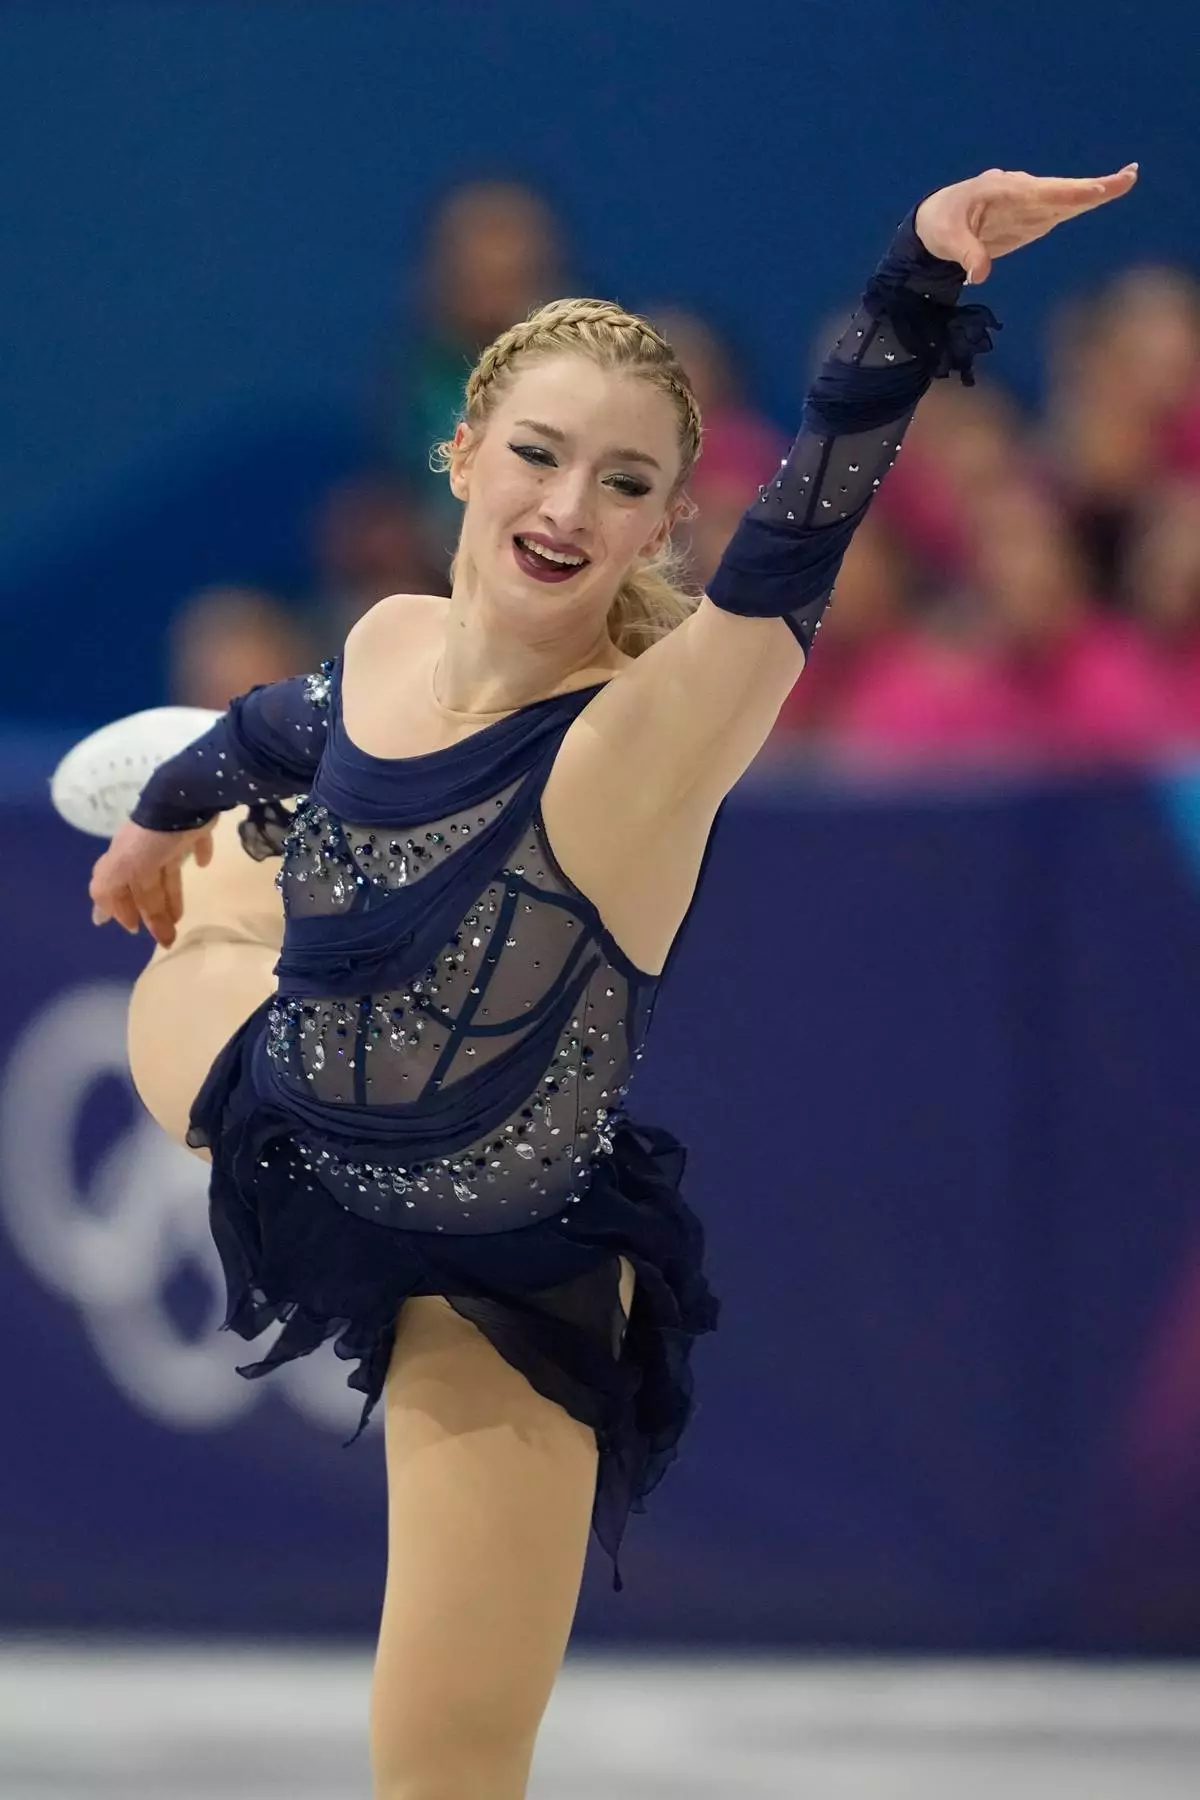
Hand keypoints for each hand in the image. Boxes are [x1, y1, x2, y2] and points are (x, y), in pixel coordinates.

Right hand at [89, 818, 214, 947]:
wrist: (184, 801)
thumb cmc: (151, 839)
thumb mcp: (121, 867)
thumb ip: (108, 889)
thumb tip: (99, 915)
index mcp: (126, 858)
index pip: (119, 889)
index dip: (122, 909)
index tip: (132, 929)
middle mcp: (145, 849)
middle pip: (147, 887)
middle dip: (152, 913)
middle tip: (165, 938)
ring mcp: (170, 837)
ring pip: (169, 872)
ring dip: (172, 896)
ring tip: (180, 919)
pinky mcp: (195, 827)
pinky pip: (197, 843)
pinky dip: (199, 854)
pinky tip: (204, 864)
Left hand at [915, 164, 1138, 284]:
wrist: (936, 221)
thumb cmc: (939, 224)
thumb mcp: (945, 239)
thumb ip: (966, 254)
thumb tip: (981, 274)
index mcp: (999, 190)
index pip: (1036, 193)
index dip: (1063, 194)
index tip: (1089, 193)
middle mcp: (1019, 191)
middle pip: (1060, 191)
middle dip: (1090, 188)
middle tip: (1125, 178)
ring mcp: (1028, 204)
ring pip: (1066, 198)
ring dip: (1095, 192)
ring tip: (1128, 180)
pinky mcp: (1032, 217)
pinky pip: (1061, 209)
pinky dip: (1083, 203)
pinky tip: (1104, 196)